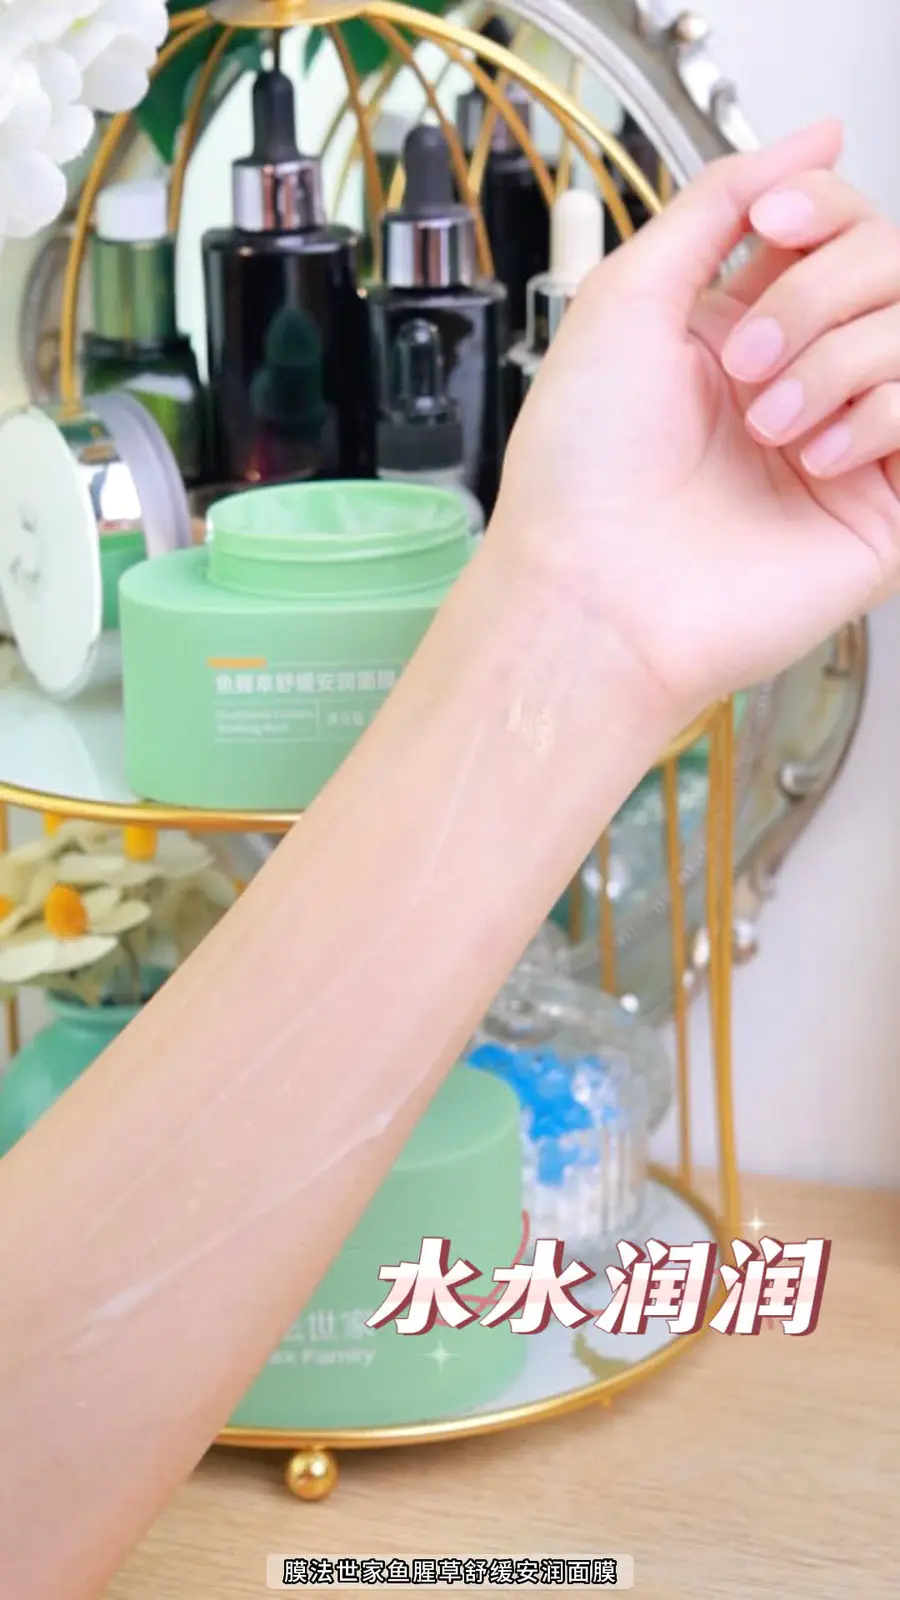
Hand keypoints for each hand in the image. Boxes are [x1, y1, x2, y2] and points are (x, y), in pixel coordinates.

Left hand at [494, 122, 899, 722]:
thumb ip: (719, 201)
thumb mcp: (627, 295)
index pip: (838, 228)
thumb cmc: (584, 470)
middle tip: (746, 363)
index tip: (774, 226)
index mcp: (742, 330)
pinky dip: (878, 418)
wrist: (593, 588)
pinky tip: (815, 460)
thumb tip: (815, 137)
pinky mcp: (884, 510)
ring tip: (769, 426)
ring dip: (836, 362)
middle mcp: (801, 379)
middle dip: (819, 293)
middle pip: (889, 266)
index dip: (821, 209)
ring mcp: (847, 444)